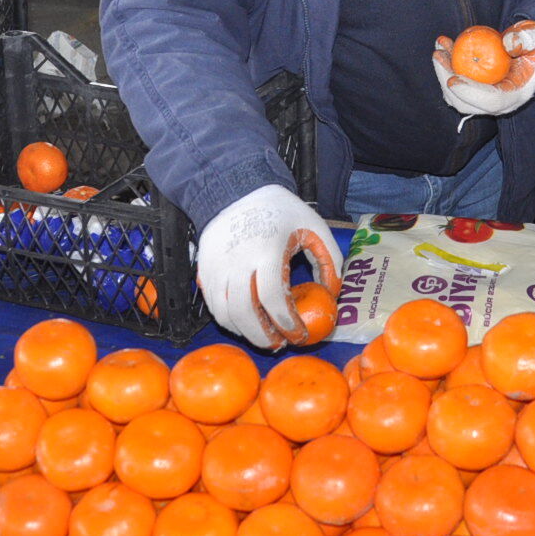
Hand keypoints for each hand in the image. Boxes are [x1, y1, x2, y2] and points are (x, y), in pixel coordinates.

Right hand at [195, 185, 344, 349]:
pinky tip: (245, 322)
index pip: (272, 298)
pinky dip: (228, 319)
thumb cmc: (281, 211)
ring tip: (264, 336)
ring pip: (223, 313)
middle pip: (244, 312)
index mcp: (266, 249)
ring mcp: (215, 266)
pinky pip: (212, 304)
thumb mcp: (314, 227)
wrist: (238, 191)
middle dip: (263, 336)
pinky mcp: (202, 269)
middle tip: (279, 344)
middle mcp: (236, 260)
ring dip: (244, 331)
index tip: (299, 334)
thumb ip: (328, 260)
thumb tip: (332, 295)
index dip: (286, 323)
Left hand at [431, 20, 534, 116]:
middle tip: (438, 54)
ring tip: (440, 47)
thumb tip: (508, 44)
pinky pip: (456, 85)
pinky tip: (444, 48)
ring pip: (456, 96)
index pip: (491, 102)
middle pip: (466, 103)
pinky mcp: (476, 93)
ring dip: (443, 72)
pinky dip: (446, 68)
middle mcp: (499, 104)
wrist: (534, 53)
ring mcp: (485, 100)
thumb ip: (526, 38)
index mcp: (517, 94)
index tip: (452, 78)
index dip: (470, 93)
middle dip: (446, 80)